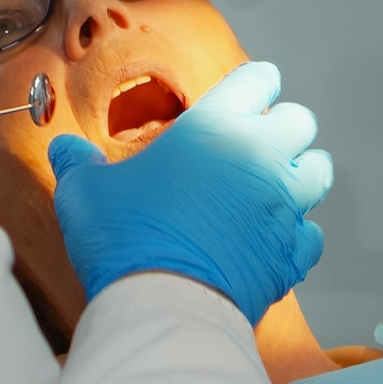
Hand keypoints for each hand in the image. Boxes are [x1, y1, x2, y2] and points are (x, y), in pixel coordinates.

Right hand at [48, 60, 332, 326]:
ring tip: (272, 185)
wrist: (164, 305)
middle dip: (282, 127)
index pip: (258, 79)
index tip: (246, 91)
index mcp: (216, 126)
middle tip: (256, 141)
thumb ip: (79, 163)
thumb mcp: (86, 191)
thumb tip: (64, 149)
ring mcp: (283, 205)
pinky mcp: (292, 252)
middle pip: (300, 121)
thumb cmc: (126, 238)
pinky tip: (271, 239)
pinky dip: (296, 234)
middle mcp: (260, 157)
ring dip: (299, 173)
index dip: (253, 83)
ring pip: (318, 171)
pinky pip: (311, 233)